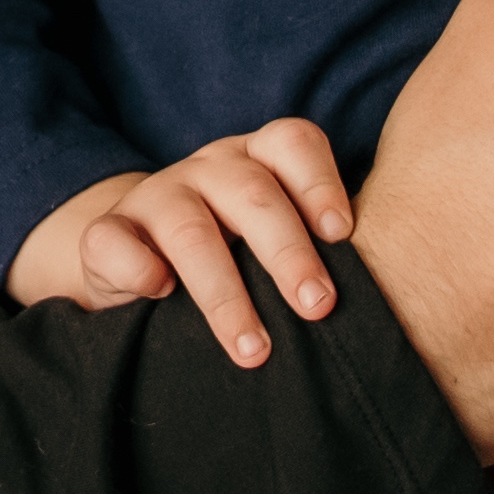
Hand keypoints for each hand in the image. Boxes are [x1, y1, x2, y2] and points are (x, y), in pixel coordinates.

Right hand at [13, 123, 353, 362]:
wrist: (141, 262)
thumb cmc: (236, 257)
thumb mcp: (274, 241)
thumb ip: (318, 252)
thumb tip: (387, 306)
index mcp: (258, 161)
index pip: (292, 143)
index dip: (320, 182)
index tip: (343, 234)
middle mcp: (210, 169)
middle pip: (253, 193)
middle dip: (289, 252)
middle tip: (317, 306)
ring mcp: (155, 197)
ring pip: (190, 229)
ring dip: (225, 293)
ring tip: (254, 349)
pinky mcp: (106, 233)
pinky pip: (113, 241)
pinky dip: (138, 268)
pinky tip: (159, 295)